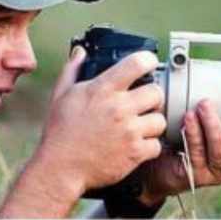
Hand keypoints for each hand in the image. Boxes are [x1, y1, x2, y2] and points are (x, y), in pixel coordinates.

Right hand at [0, 46, 167, 217]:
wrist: (61, 167)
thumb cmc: (60, 132)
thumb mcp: (61, 95)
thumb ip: (72, 70)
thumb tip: (80, 52)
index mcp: (102, 90)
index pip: (137, 63)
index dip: (147, 60)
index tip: (148, 63)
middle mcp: (119, 108)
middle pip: (156, 92)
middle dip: (152, 96)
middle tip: (144, 102)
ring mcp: (129, 131)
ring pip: (160, 120)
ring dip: (152, 122)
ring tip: (141, 125)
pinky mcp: (135, 153)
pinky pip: (156, 145)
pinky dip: (149, 146)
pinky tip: (137, 144)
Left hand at [138, 98, 220, 205]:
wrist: (155, 158)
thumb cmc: (183, 134)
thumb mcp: (205, 118)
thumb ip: (216, 102)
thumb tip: (219, 69)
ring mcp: (211, 171)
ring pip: (220, 153)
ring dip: (214, 127)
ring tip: (203, 106)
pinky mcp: (191, 174)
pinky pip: (195, 154)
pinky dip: (193, 134)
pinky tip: (187, 119)